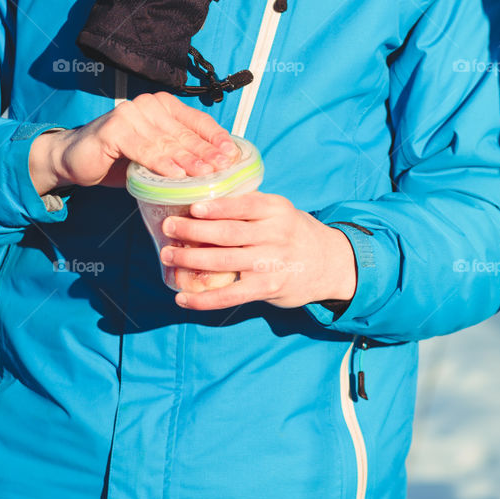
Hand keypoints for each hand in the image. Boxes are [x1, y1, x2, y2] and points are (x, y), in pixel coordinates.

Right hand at [28, 92, 236, 193]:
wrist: (75, 160)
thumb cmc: (120, 159)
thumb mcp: (156, 155)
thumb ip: (180, 153)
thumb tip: (218, 167)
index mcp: (163, 105)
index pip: (197, 121)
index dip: (217, 138)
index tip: (233, 155)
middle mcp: (148, 105)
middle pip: (185, 132)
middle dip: (207, 153)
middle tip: (224, 169)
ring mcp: (130, 114)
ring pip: (167, 142)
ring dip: (188, 160)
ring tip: (206, 175)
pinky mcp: (114, 129)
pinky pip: (144, 149)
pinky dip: (161, 163)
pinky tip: (176, 175)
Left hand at [158, 191, 358, 310]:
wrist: (329, 263)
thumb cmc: (293, 232)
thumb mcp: (279, 211)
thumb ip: (249, 206)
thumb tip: (204, 199)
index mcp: (276, 209)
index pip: (243, 206)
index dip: (217, 207)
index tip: (192, 207)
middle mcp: (275, 235)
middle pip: (228, 233)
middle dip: (194, 231)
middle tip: (169, 228)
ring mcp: (271, 264)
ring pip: (225, 261)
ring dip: (192, 259)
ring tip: (169, 256)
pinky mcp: (267, 289)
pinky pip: (231, 295)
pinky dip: (204, 299)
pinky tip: (183, 298)